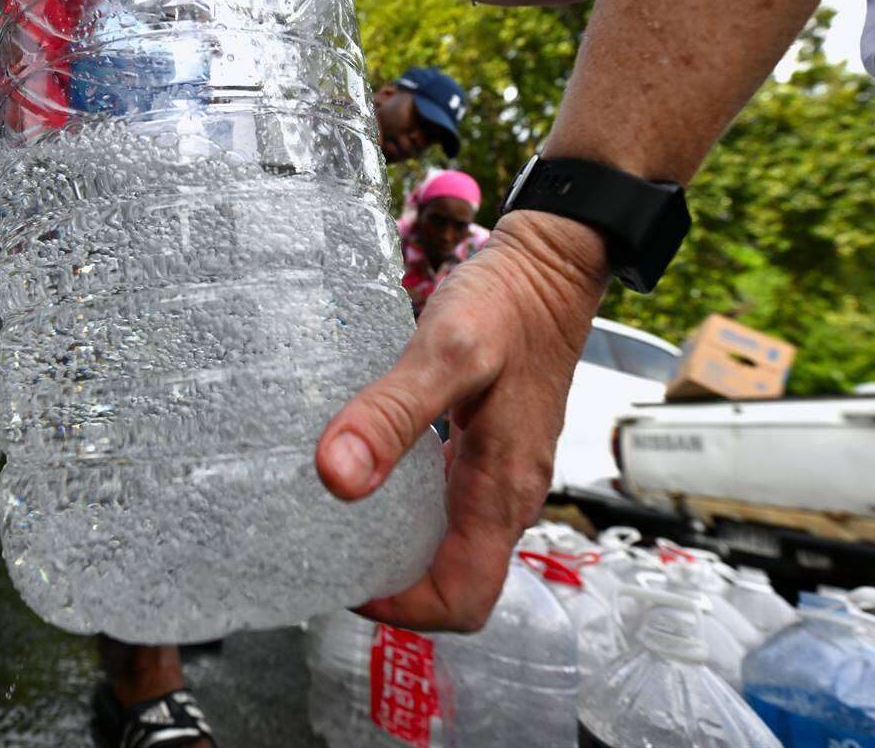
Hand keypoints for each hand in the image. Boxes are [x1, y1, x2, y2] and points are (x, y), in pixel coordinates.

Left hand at [315, 210, 610, 630]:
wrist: (551, 265)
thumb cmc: (510, 304)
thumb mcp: (448, 352)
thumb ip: (392, 414)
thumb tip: (337, 478)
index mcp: (502, 492)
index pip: (463, 600)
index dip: (404, 609)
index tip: (345, 581)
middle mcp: (505, 495)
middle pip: (452, 581)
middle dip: (390, 584)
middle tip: (323, 552)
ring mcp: (499, 473)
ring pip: (448, 544)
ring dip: (394, 546)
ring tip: (329, 517)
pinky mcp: (487, 447)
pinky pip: (446, 503)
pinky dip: (404, 505)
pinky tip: (364, 467)